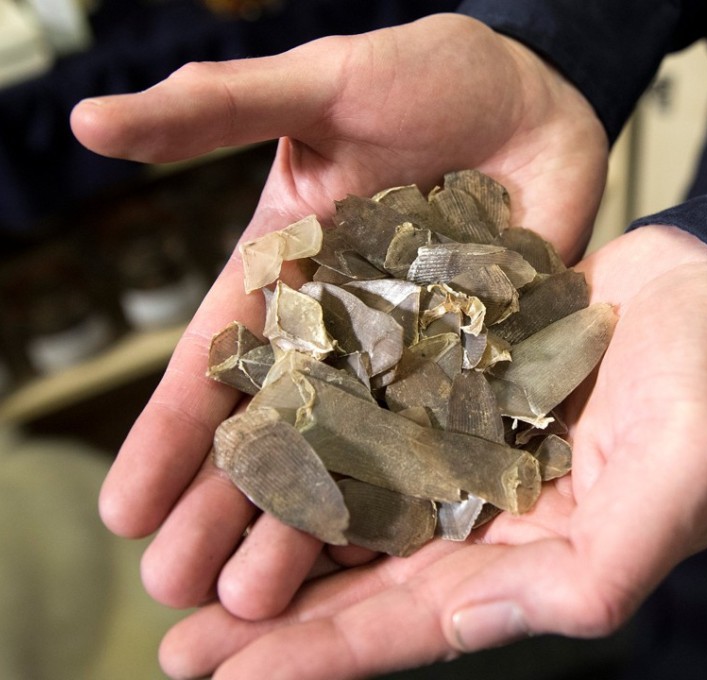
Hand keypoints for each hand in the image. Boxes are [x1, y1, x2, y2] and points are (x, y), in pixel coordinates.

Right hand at [70, 13, 608, 617]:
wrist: (537, 94)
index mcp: (287, 270)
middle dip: (226, 504)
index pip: (216, 362)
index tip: (123, 508)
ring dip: (308, 521)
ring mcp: (413, 350)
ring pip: (353, 449)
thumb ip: (221, 110)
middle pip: (276, 426)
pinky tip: (379, 557)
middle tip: (179, 585)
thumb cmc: (427, 76)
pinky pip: (445, 434)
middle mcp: (342, 325)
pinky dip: (415, 491)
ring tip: (262, 599)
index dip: (171, 434)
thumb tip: (92, 119)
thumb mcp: (318, 85)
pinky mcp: (482, 359)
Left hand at [157, 225, 706, 678]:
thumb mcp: (686, 473)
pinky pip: (372, 429)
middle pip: (372, 582)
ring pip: (358, 512)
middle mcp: (498, 520)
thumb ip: (605, 563)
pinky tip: (255, 455)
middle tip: (181, 644)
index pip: (425, 621)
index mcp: (548, 559)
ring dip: (278, 539)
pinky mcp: (455, 394)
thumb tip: (503, 622)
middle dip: (278, 619)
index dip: (331, 655)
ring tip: (187, 566)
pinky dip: (314, 448)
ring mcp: (471, 456)